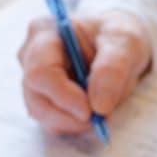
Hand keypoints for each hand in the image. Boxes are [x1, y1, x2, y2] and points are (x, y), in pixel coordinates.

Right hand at [18, 10, 152, 135]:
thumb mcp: (125, 42)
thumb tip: (99, 106)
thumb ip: (112, 69)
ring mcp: (35, 79)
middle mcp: (31, 56)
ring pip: (42, 114)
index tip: (90, 111)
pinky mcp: (44, 98)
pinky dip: (74, 124)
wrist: (119, 45)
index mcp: (44, 33)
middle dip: (69, 115)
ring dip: (74, 122)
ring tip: (101, 113)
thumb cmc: (118, 36)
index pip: (40, 71)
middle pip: (36, 97)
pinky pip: (52, 121)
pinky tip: (93, 113)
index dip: (63, 95)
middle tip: (100, 119)